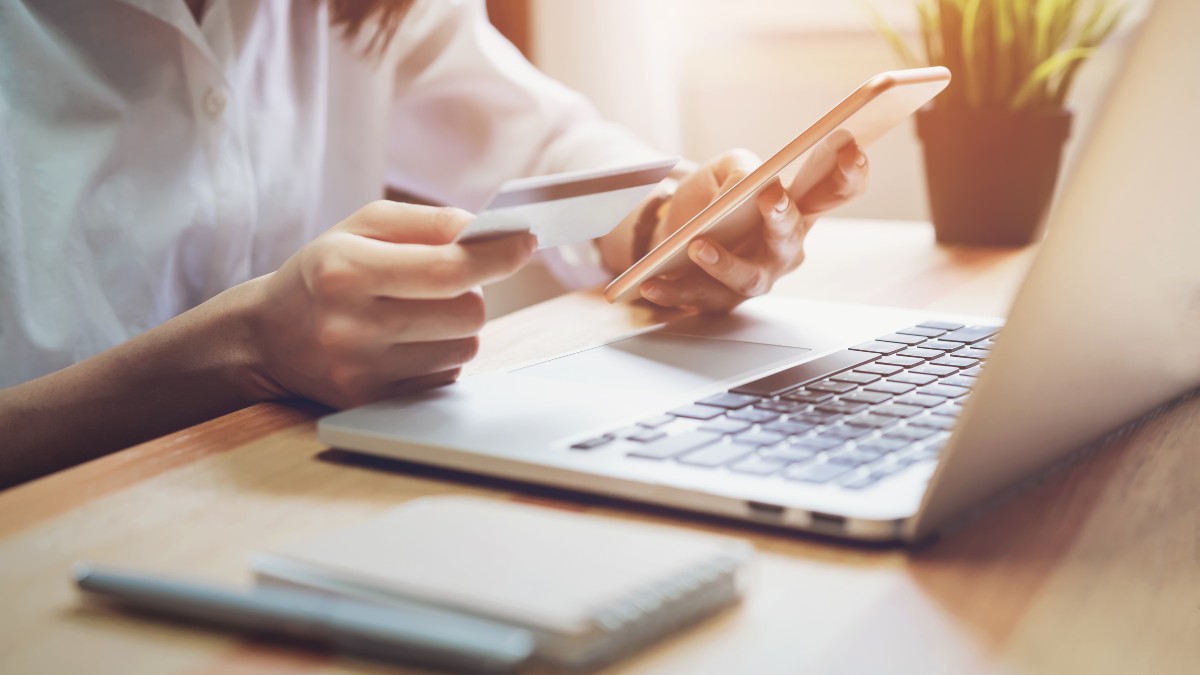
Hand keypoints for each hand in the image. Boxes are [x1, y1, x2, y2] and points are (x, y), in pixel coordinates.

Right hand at [247, 201, 535, 407]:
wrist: (269, 337)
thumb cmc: (325, 270)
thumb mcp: (363, 226)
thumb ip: (429, 221)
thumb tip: (487, 232)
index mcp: (344, 270)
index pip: (447, 270)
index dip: (497, 256)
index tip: (525, 243)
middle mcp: (349, 326)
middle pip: (467, 313)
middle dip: (473, 292)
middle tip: (449, 283)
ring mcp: (360, 372)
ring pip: (465, 348)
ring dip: (459, 327)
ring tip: (421, 314)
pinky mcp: (372, 404)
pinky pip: (446, 378)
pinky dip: (442, 357)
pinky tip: (408, 344)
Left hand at [638, 143, 867, 311]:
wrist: (673, 232)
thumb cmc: (715, 198)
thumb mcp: (726, 170)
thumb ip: (740, 169)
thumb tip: (745, 187)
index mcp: (797, 210)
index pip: (836, 192)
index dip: (850, 173)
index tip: (851, 148)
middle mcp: (783, 249)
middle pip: (792, 238)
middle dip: (783, 218)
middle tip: (771, 197)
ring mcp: (754, 277)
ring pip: (748, 278)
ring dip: (723, 263)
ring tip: (697, 245)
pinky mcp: (719, 300)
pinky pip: (698, 298)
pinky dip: (674, 291)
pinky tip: (652, 283)